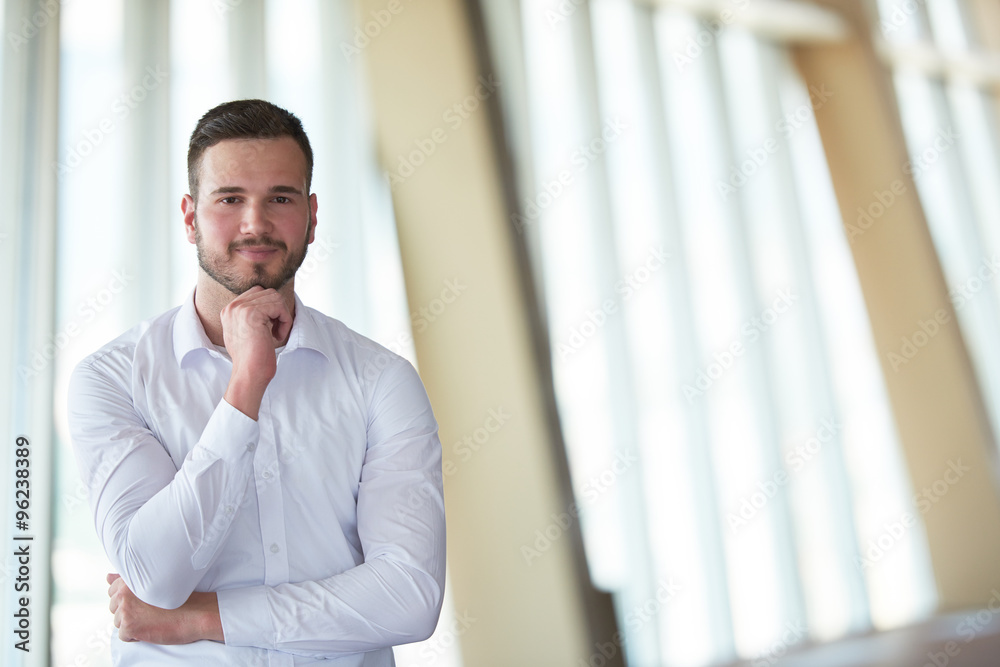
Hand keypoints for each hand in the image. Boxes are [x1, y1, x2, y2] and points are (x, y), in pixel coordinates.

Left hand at [107, 573, 223, 644]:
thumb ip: (127, 580)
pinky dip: (136, 635)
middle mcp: (124, 592)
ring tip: (152, 618)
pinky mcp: (129, 626)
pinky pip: (124, 635)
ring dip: (133, 623)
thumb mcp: (154, 584)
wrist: (197, 613)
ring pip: (118, 621)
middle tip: (150, 610)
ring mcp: (125, 610)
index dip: (129, 598)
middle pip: (114, 607)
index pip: (113, 590)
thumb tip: (108, 577)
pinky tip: (151, 627)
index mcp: (131, 579)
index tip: (144, 600)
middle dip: (128, 611)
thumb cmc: (180, 597)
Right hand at [221, 286, 292, 418]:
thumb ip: (250, 315)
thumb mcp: (246, 332)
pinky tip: (278, 336)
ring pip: (275, 298)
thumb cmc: (252, 358)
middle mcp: (232, 307)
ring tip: (278, 333)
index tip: (271, 327)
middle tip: (277, 330)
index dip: (271, 308)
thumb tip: (268, 305)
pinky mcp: (252, 313)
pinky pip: (279, 306)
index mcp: (229, 310)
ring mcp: (240, 308)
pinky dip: (285, 321)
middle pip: (267, 293)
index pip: (257, 293)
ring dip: (283, 316)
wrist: (249, 374)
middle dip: (278, 310)